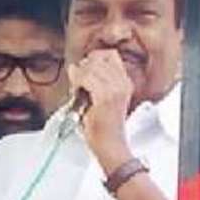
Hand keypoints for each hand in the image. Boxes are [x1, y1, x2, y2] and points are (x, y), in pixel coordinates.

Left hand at [70, 48, 136, 172]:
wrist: (109, 145)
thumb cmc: (102, 127)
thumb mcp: (99, 99)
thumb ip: (90, 80)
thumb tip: (74, 67)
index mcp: (125, 82)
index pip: (110, 54)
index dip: (93, 58)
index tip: (84, 70)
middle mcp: (123, 83)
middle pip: (99, 58)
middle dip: (84, 67)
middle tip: (79, 84)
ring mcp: (115, 89)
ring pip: (90, 67)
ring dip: (79, 76)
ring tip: (78, 91)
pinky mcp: (105, 97)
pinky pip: (85, 78)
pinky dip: (77, 83)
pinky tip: (77, 94)